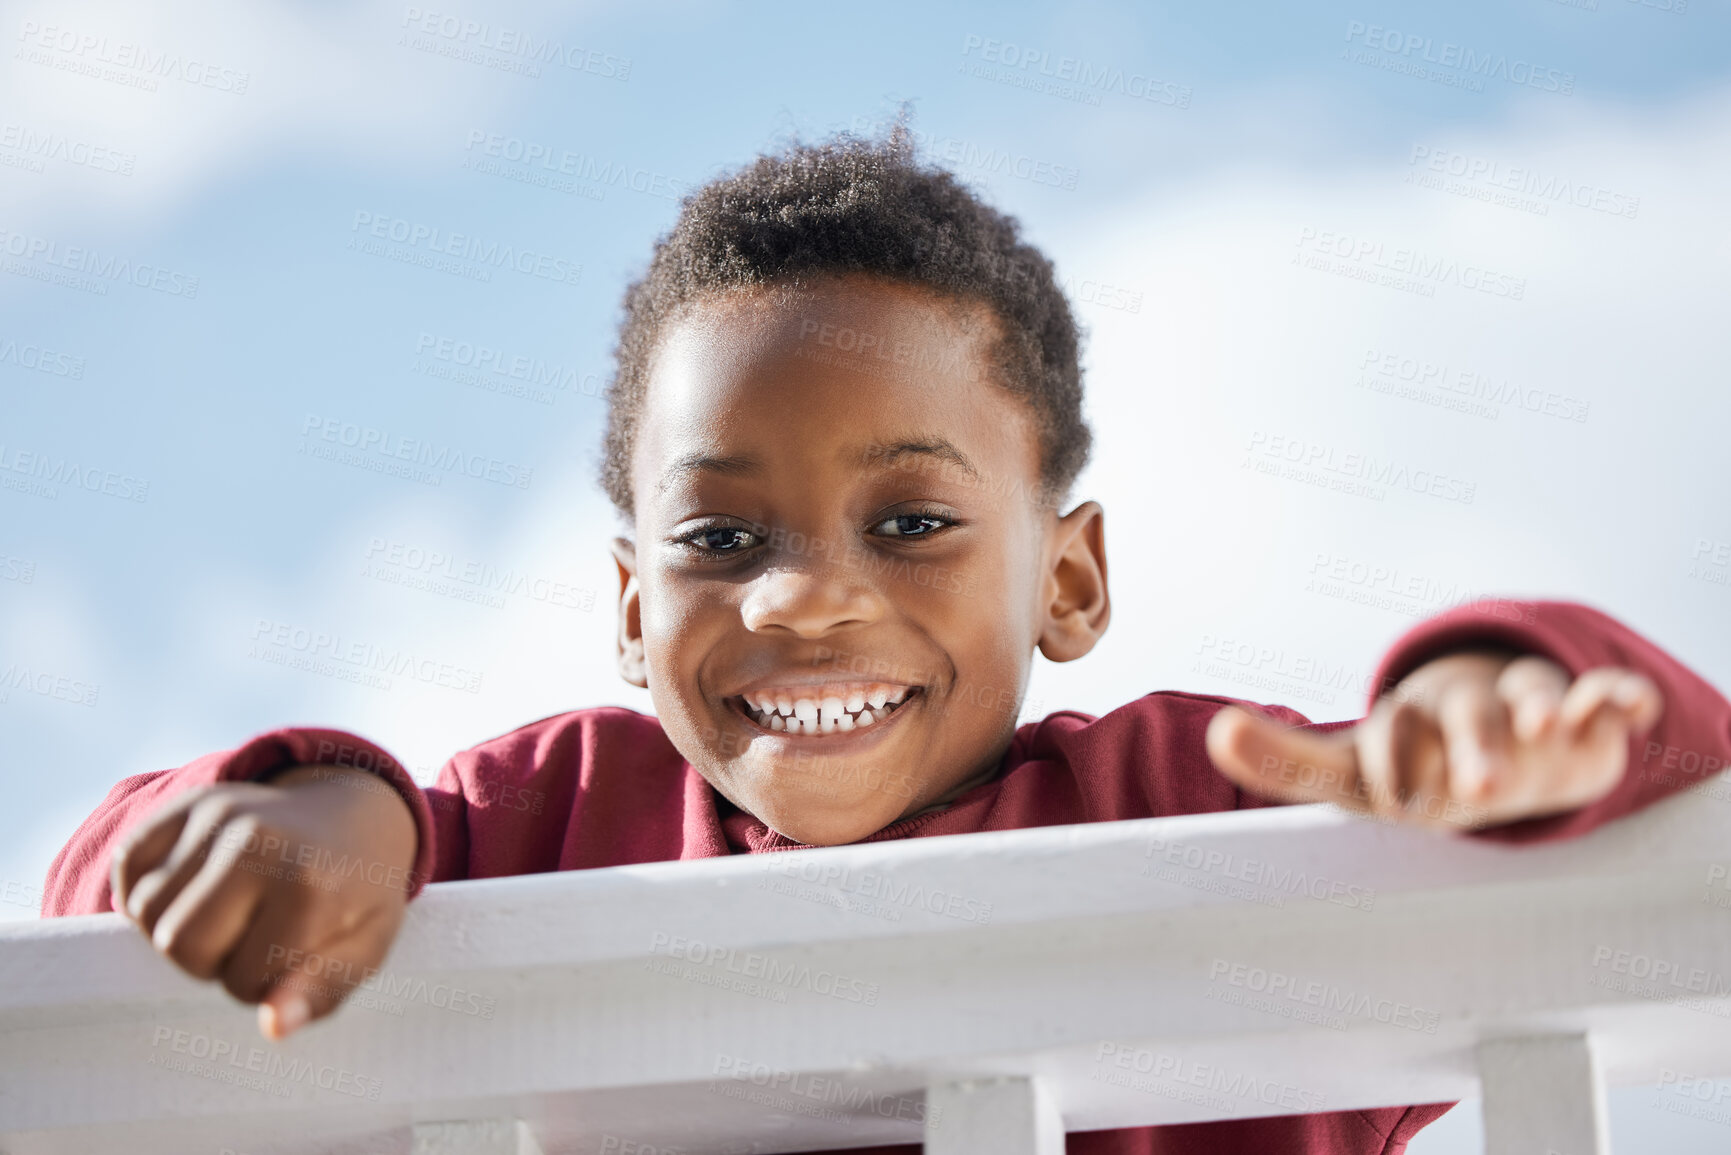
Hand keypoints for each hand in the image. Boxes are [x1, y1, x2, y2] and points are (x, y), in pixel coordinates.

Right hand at [110, 764, 417, 1038]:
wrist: (357, 815)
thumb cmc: (357, 894)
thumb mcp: (364, 948)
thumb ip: (321, 992)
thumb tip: (272, 1026)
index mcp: (309, 886)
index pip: (242, 982)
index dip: (262, 983)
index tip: (290, 954)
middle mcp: (258, 842)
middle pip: (180, 945)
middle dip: (211, 960)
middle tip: (251, 935)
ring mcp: (219, 813)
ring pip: (146, 911)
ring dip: (177, 927)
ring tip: (225, 913)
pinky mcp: (189, 800)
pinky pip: (126, 865)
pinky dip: (145, 890)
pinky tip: (190, 889)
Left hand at [1205, 651, 1664, 829]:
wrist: (1501, 741)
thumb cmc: (1416, 766)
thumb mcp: (1355, 775)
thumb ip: (1289, 761)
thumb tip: (1215, 732)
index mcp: (1404, 727)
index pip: (1385, 736)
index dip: (1390, 759)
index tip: (1393, 795)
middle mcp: (1460, 711)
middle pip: (1462, 718)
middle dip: (1469, 746)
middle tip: (1474, 788)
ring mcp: (1521, 709)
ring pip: (1530, 698)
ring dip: (1538, 712)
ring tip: (1543, 733)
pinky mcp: (1581, 717)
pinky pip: (1603, 698)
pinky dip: (1615, 699)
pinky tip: (1624, 708)